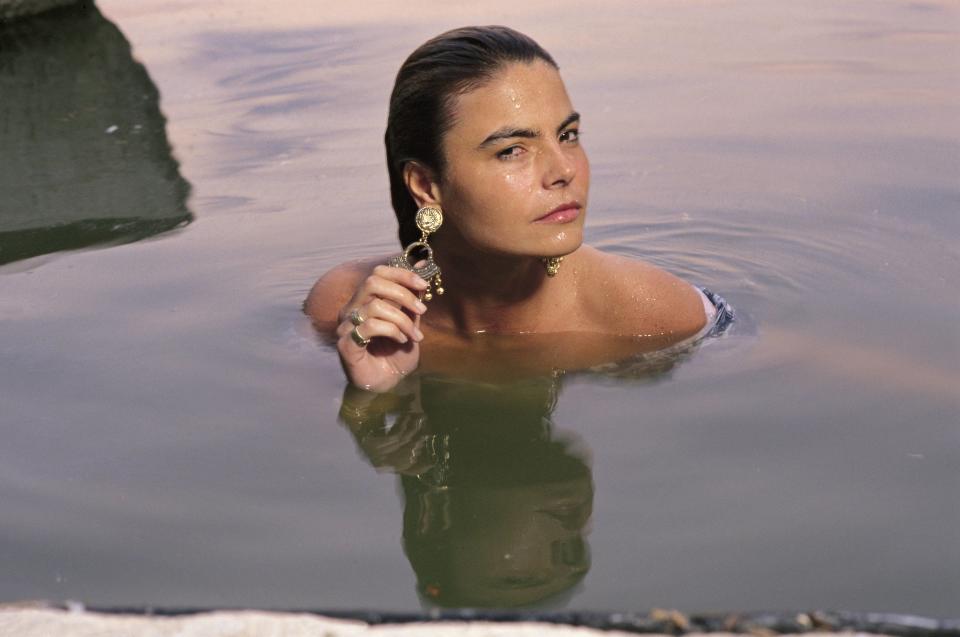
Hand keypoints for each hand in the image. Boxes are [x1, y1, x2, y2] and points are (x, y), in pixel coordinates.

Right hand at [336, 265, 428, 391]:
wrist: (388, 385)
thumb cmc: (396, 356)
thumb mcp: (410, 324)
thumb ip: (412, 300)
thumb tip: (423, 266)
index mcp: (364, 302)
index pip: (378, 273)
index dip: (401, 273)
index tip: (423, 284)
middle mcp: (351, 310)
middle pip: (373, 282)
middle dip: (403, 293)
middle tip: (422, 311)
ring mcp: (346, 326)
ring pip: (375, 305)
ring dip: (402, 320)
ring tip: (413, 336)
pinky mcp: (346, 343)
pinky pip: (370, 326)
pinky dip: (392, 331)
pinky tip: (400, 341)